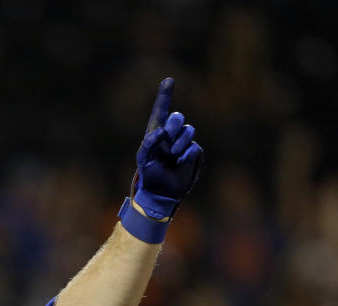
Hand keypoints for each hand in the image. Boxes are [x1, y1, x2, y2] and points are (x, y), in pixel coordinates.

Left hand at [133, 78, 202, 217]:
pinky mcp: (195, 152)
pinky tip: (180, 164)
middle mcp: (171, 135)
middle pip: (177, 117)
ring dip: (178, 145)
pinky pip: (194, 148)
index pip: (160, 111)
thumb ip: (148, 143)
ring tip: (172, 158)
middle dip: (173, 128)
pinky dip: (186, 156)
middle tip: (166, 143)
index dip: (165, 95)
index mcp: (156, 133)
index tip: (169, 80)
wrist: (162, 192)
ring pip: (188, 131)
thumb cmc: (149, 174)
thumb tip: (160, 131)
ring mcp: (184, 143)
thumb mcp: (143, 159)